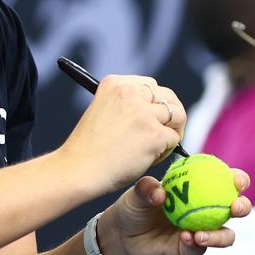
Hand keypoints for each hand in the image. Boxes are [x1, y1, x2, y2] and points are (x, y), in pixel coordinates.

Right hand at [58, 75, 186, 195]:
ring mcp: (143, 113)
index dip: (154, 104)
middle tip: (161, 135)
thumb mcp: (104, 111)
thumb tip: (159, 110)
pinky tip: (148, 159)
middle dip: (169, 116)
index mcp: (115, 83)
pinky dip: (166, 151)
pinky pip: (174, 139)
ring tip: (154, 149)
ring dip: (170, 133)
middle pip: (168, 97)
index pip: (151, 85)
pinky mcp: (154, 134)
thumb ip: (127, 105)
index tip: (148, 120)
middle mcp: (130, 92)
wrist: (77, 171)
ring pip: (177, 116)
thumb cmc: (89, 149)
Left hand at [98, 170, 252, 254]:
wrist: (123, 235)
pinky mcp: (192, 249)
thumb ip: (147, 188)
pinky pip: (201, 247)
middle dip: (242, 206)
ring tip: (201, 233)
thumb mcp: (138, 192)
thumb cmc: (135, 206)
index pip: (226, 181)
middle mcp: (207, 208)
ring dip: (219, 234)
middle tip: (234, 207)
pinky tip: (185, 237)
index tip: (236, 180)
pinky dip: (196, 243)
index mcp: (201, 187)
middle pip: (236, 208)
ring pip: (225, 234)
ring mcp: (203, 230)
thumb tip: (159, 192)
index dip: (238, 179)